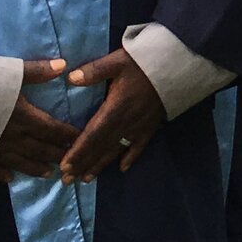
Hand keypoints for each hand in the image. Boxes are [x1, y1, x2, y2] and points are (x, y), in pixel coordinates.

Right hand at [0, 59, 76, 181]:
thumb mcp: (11, 73)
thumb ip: (37, 71)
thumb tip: (64, 65)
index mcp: (25, 118)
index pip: (52, 129)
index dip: (67, 134)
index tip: (80, 139)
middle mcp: (14, 138)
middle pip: (40, 148)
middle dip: (57, 154)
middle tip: (70, 160)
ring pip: (21, 163)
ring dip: (36, 167)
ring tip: (49, 173)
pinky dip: (3, 175)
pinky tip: (9, 179)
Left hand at [59, 48, 167, 181]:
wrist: (177, 65)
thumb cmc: (145, 62)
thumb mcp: (118, 61)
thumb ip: (94, 71)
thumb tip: (70, 78)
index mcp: (115, 107)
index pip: (93, 133)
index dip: (79, 151)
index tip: (65, 166)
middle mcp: (126, 122)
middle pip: (101, 146)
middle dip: (84, 163)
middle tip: (67, 180)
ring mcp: (139, 126)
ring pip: (116, 150)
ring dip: (100, 165)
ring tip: (86, 179)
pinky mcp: (151, 126)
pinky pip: (139, 146)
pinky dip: (130, 158)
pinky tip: (122, 169)